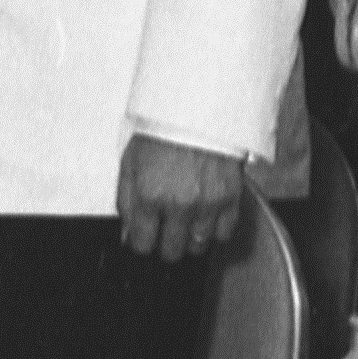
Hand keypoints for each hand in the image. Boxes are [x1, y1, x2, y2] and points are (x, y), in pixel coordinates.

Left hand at [115, 130, 248, 262]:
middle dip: (166, 243)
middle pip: (171, 251)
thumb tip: (128, 234)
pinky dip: (216, 229)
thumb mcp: (130, 161)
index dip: (142, 241)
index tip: (146, 236)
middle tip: (167, 227)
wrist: (199, 107)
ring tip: (188, 219)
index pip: (142, 244)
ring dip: (191, 238)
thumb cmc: (164, 129)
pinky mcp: (230, 198)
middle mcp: (178, 204)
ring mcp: (207, 203)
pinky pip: (224, 234)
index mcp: (149, 194)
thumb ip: (126, 202)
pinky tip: (207, 215)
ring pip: (198, 246)